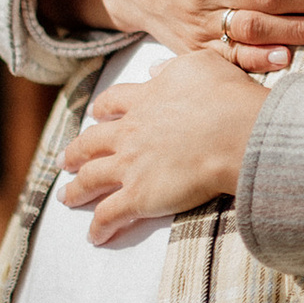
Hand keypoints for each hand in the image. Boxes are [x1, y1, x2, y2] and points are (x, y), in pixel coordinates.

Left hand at [59, 51, 262, 239]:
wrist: (238, 133)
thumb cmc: (228, 97)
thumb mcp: (199, 65)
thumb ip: (171, 67)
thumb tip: (154, 69)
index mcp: (144, 100)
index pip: (112, 103)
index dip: (101, 110)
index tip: (96, 114)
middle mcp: (130, 132)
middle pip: (90, 142)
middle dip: (75, 153)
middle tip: (65, 161)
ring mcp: (131, 165)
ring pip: (91, 179)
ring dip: (76, 190)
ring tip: (66, 198)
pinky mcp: (140, 196)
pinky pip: (109, 215)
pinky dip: (98, 227)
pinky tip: (93, 237)